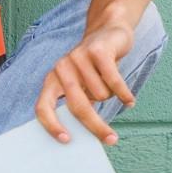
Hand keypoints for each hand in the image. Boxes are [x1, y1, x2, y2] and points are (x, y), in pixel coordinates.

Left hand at [35, 24, 134, 144]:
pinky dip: (124, 94)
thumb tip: (86, 136)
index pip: (43, 106)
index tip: (66, 140)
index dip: (51, 125)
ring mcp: (77, 58)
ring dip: (111, 95)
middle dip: (96, 126)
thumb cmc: (94, 68)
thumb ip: (78, 103)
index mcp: (52, 80)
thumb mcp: (81, 86)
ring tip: (110, 83)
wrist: (109, 32)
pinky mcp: (97, 51)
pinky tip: (129, 100)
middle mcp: (61, 68)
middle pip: (78, 106)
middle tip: (111, 140)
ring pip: (101, 95)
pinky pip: (113, 83)